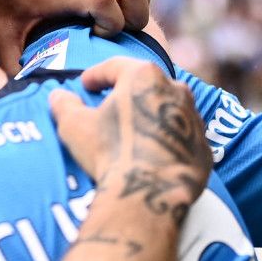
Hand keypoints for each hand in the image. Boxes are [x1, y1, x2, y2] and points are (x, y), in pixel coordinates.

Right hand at [50, 58, 208, 211]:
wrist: (150, 194)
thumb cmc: (110, 152)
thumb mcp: (74, 125)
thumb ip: (64, 105)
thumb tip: (58, 96)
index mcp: (143, 76)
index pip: (115, 66)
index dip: (96, 75)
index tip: (86, 85)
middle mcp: (175, 89)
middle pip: (147, 85)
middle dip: (129, 93)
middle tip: (111, 105)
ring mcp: (194, 119)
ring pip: (169, 109)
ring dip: (151, 116)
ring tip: (134, 131)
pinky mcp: (203, 147)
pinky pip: (182, 137)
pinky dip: (167, 140)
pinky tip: (153, 154)